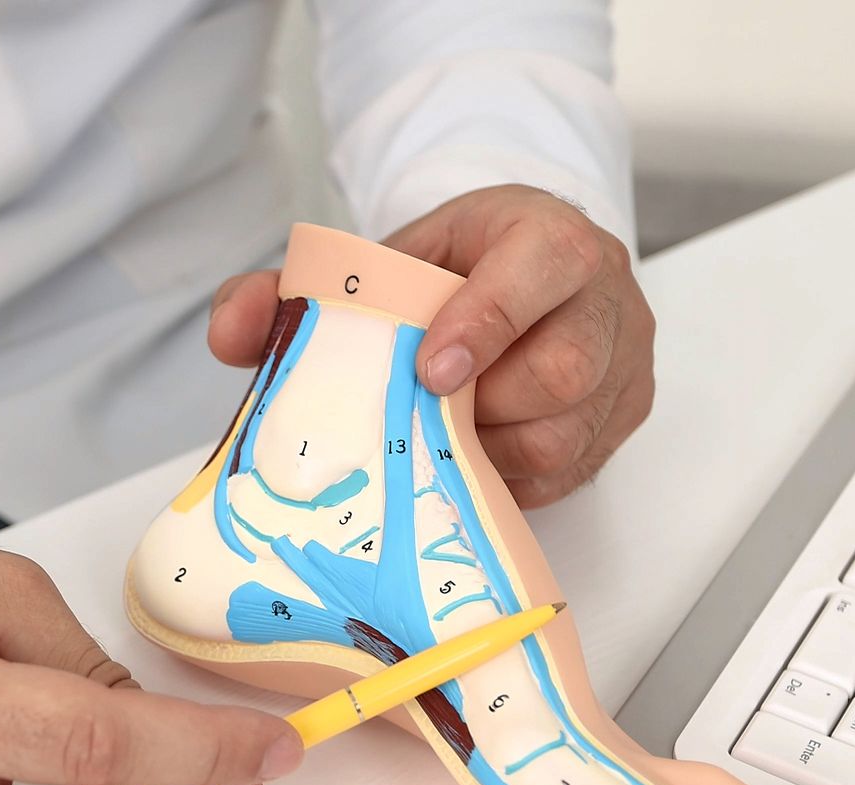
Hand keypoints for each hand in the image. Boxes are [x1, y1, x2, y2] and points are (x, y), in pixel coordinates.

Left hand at [209, 185, 655, 507]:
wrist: (514, 269)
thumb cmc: (447, 271)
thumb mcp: (378, 261)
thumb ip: (293, 290)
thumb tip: (229, 336)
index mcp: (551, 237)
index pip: (541, 272)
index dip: (486, 323)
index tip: (428, 369)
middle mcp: (606, 298)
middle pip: (563, 372)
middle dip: (480, 406)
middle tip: (420, 411)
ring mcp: (625, 365)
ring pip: (566, 436)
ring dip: (487, 451)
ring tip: (437, 434)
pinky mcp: (622, 419)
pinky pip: (569, 473)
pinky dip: (507, 479)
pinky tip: (464, 459)